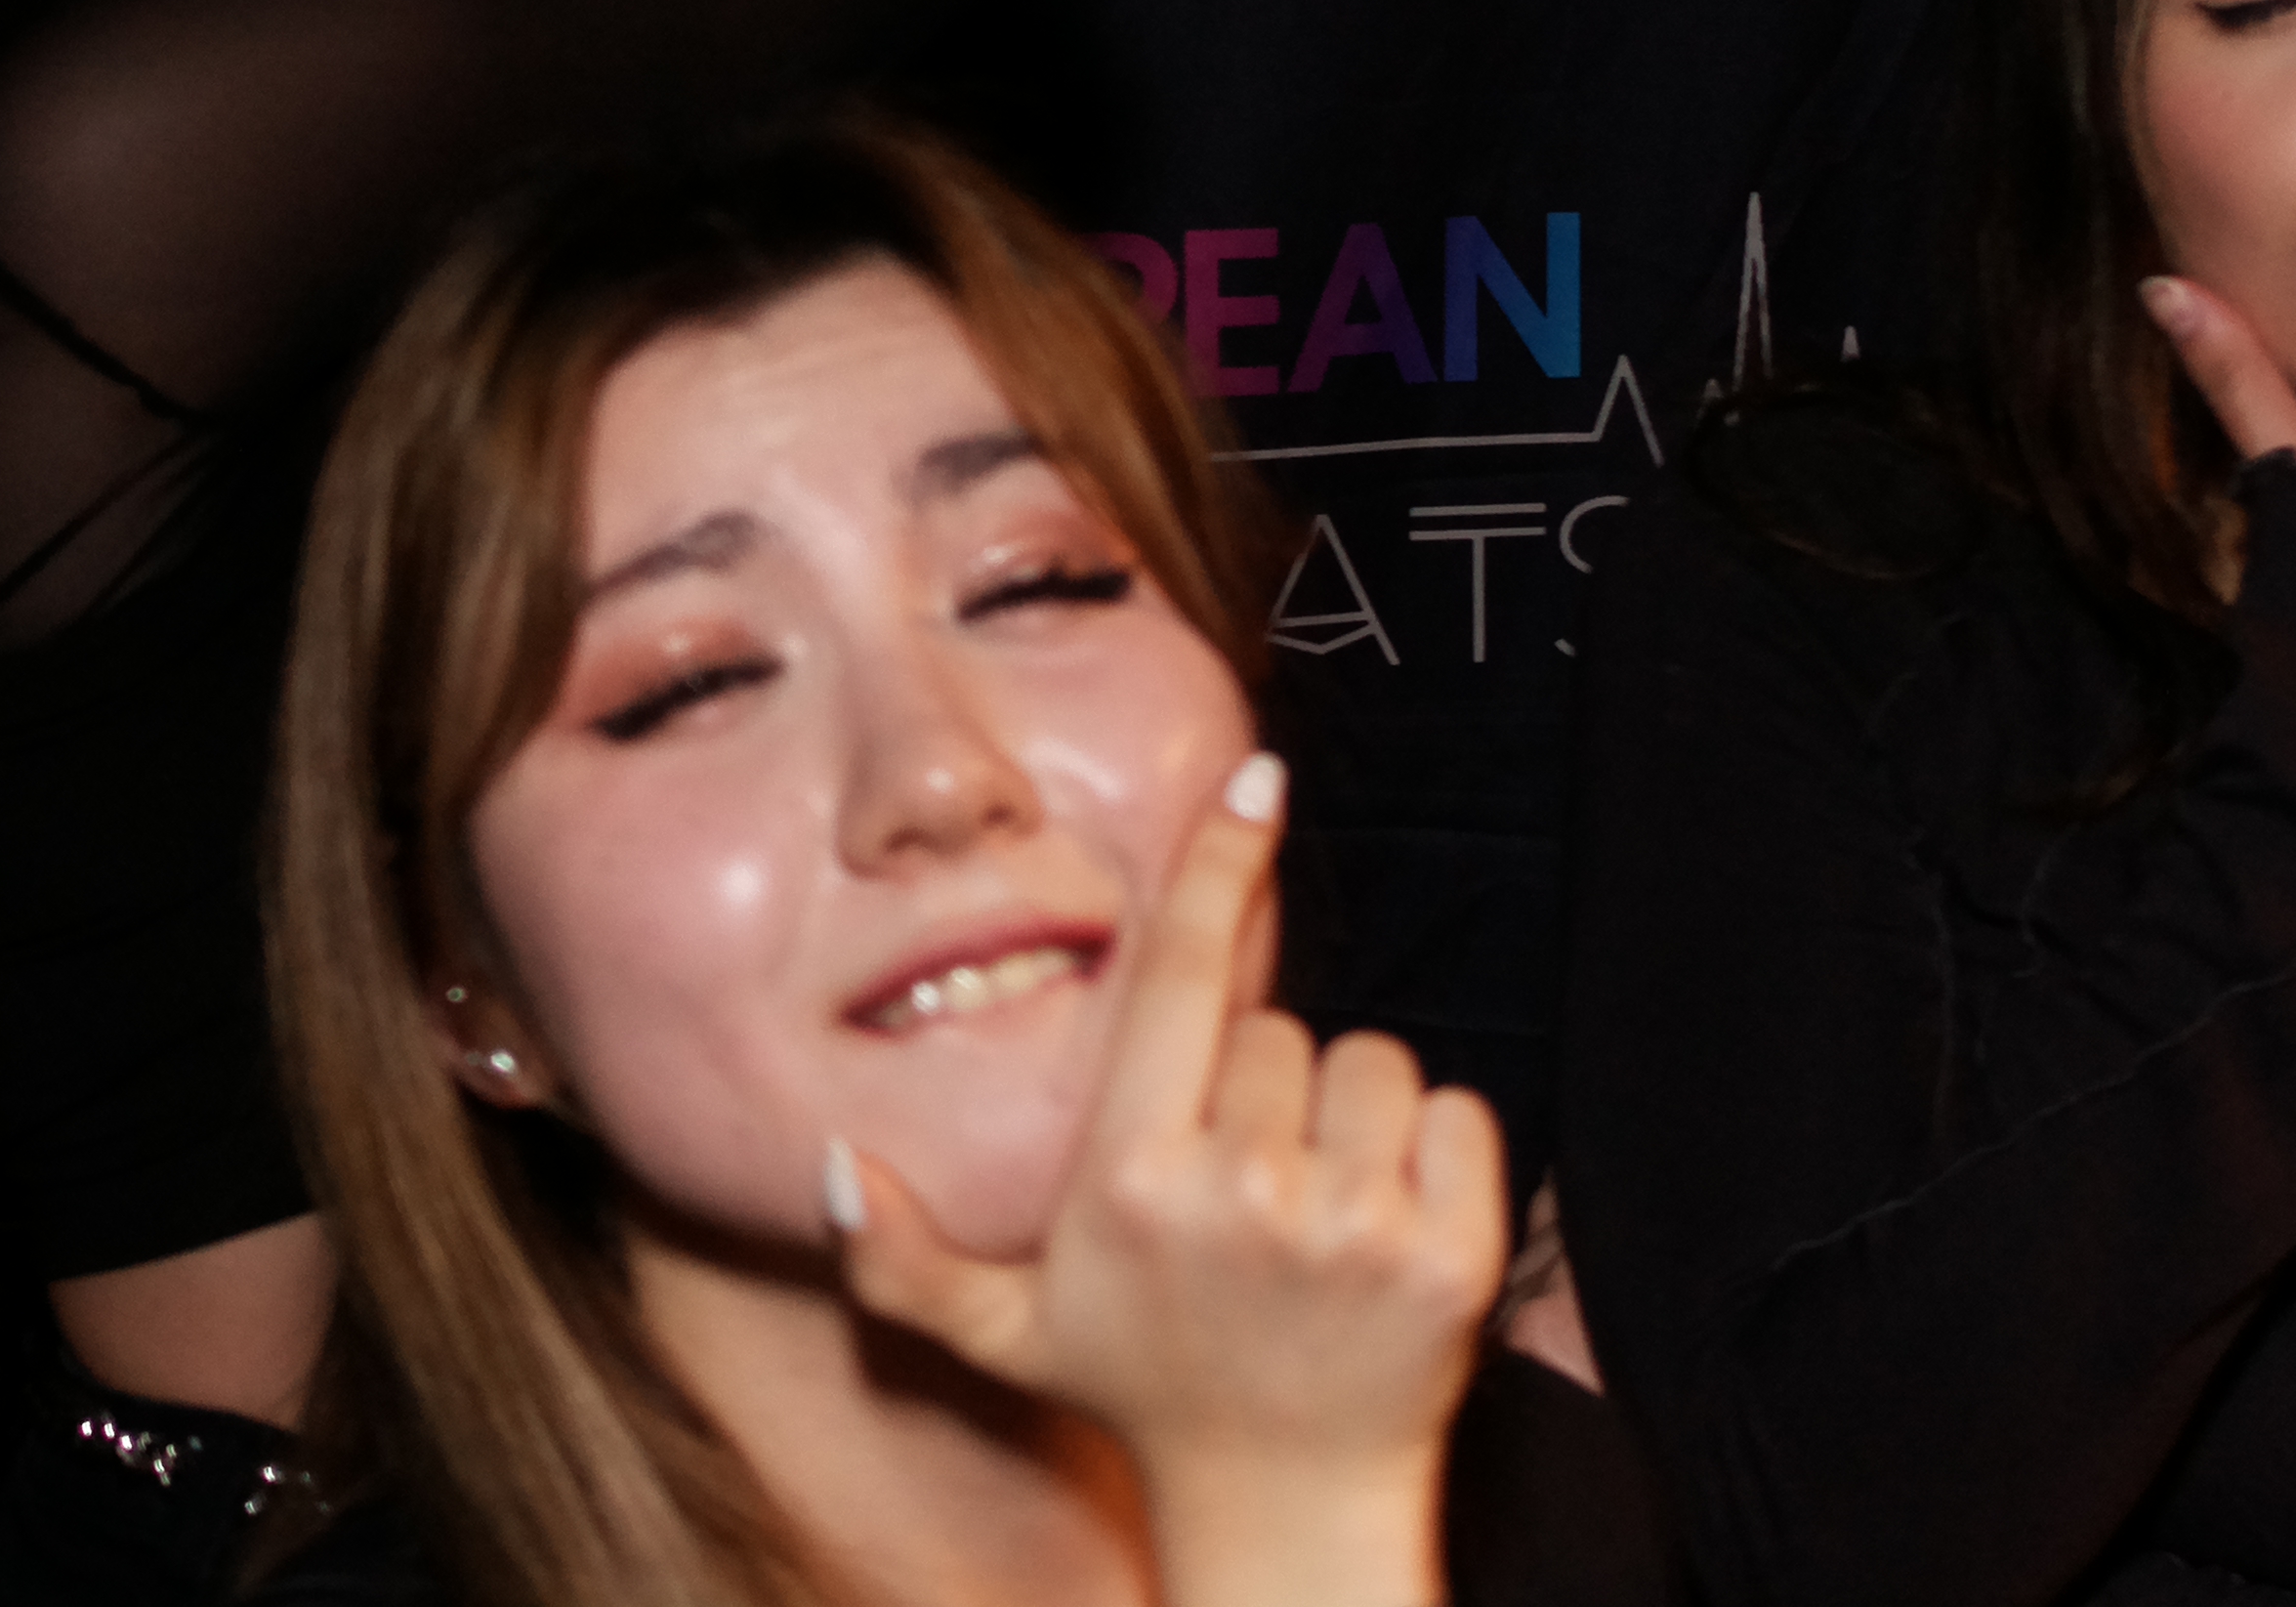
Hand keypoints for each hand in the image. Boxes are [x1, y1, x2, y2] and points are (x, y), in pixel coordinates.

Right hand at [826, 753, 1507, 1606]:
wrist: (1288, 1516)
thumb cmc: (1144, 1393)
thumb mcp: (1005, 1331)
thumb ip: (903, 1257)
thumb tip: (836, 1163)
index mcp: (1129, 1179)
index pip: (1181, 973)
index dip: (1218, 863)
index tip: (1257, 780)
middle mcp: (1236, 1192)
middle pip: (1279, 1029)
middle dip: (1268, 1084)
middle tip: (1244, 1188)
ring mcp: (1350, 1226)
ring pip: (1374, 1062)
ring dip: (1352, 1117)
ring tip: (1311, 1213)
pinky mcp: (1448, 1257)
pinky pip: (1459, 1115)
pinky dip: (1436, 1155)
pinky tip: (1385, 1230)